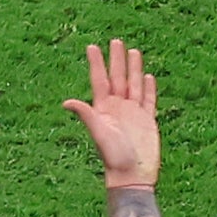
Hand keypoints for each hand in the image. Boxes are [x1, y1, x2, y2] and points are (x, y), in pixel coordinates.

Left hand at [65, 38, 159, 189]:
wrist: (132, 175)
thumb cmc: (114, 156)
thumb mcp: (99, 133)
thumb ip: (87, 115)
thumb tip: (67, 102)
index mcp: (104, 109)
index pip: (99, 80)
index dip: (96, 63)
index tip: (92, 46)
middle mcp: (118, 108)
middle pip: (117, 78)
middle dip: (116, 60)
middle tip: (115, 41)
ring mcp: (133, 113)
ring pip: (134, 84)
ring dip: (133, 68)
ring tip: (133, 51)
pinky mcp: (147, 120)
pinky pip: (148, 100)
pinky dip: (149, 88)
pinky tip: (148, 76)